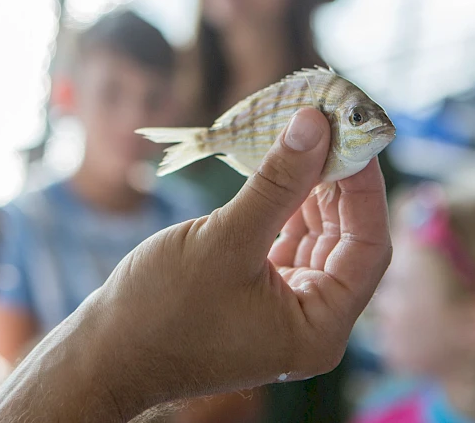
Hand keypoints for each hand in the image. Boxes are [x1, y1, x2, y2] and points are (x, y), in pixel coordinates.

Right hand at [98, 108, 390, 411]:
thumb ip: (277, 183)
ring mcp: (285, 306)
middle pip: (346, 238)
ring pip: (317, 236)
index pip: (369, 247)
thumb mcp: (227, 239)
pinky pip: (288, 240)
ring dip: (312, 187)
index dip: (366, 187)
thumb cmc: (161, 309)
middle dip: (338, 180)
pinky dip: (287, 204)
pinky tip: (283, 166)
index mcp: (319, 327)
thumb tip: (314, 125)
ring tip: (307, 135)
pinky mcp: (259, 292)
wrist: (105, 351)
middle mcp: (312, 320)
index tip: (352, 134)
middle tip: (330, 124)